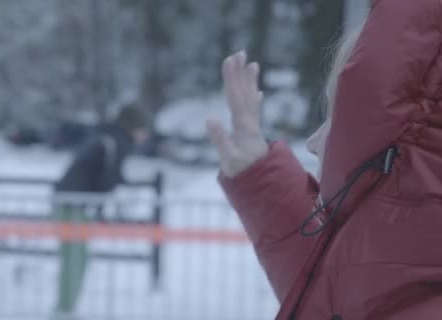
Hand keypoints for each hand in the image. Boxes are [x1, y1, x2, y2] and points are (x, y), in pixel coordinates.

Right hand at [208, 51, 267, 177]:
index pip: (236, 98)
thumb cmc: (244, 175)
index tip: (229, 60)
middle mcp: (250, 125)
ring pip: (250, 100)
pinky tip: (257, 92)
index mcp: (243, 128)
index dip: (232, 79)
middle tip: (240, 53)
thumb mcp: (229, 160)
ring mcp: (253, 129)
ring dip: (250, 82)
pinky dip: (254, 99)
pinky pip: (253, 112)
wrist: (263, 187)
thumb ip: (220, 139)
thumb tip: (209, 118)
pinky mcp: (253, 134)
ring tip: (252, 64)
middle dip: (240, 73)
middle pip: (244, 94)